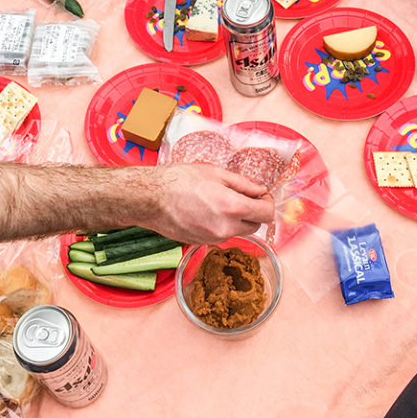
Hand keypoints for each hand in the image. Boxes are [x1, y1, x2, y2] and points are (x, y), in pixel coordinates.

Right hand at [147, 164, 273, 244]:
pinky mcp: (201, 244)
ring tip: (219, 200)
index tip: (261, 194)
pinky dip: (221, 225)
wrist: (149, 198)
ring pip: (238, 232)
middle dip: (253, 211)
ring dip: (237, 219)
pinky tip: (206, 210)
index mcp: (232, 208)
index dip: (267, 202)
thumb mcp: (215, 173)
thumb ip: (243, 184)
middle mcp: (225, 228)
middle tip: (242, 195)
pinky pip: (221, 235)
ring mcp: (213, 239)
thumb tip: (260, 191)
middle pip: (255, 226)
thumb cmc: (179, 180)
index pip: (267, 214)